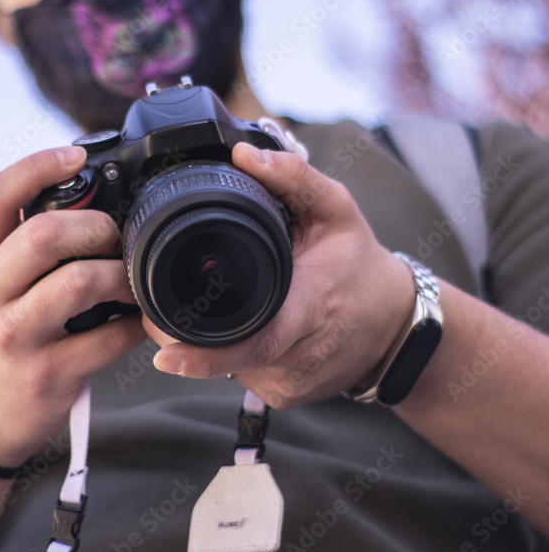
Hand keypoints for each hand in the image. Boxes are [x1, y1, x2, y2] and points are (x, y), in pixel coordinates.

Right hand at [0, 147, 144, 466]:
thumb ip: (20, 246)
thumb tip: (84, 197)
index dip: (37, 166)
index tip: (76, 154)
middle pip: (44, 234)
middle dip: (96, 227)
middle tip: (116, 237)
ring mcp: (16, 336)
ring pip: (79, 282)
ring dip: (121, 275)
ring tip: (130, 280)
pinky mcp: (47, 375)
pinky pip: (107, 339)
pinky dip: (135, 326)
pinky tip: (139, 322)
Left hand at [147, 142, 414, 408]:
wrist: (395, 324)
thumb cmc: (360, 265)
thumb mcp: (337, 209)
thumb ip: (293, 178)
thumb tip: (244, 155)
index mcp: (310, 309)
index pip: (253, 342)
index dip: (206, 354)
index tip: (165, 354)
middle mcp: (299, 356)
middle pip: (226, 355)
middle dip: (184, 334)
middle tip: (156, 305)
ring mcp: (290, 383)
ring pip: (227, 366)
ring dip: (208, 338)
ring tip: (217, 303)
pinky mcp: (284, 396)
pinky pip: (240, 374)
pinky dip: (230, 351)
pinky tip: (242, 325)